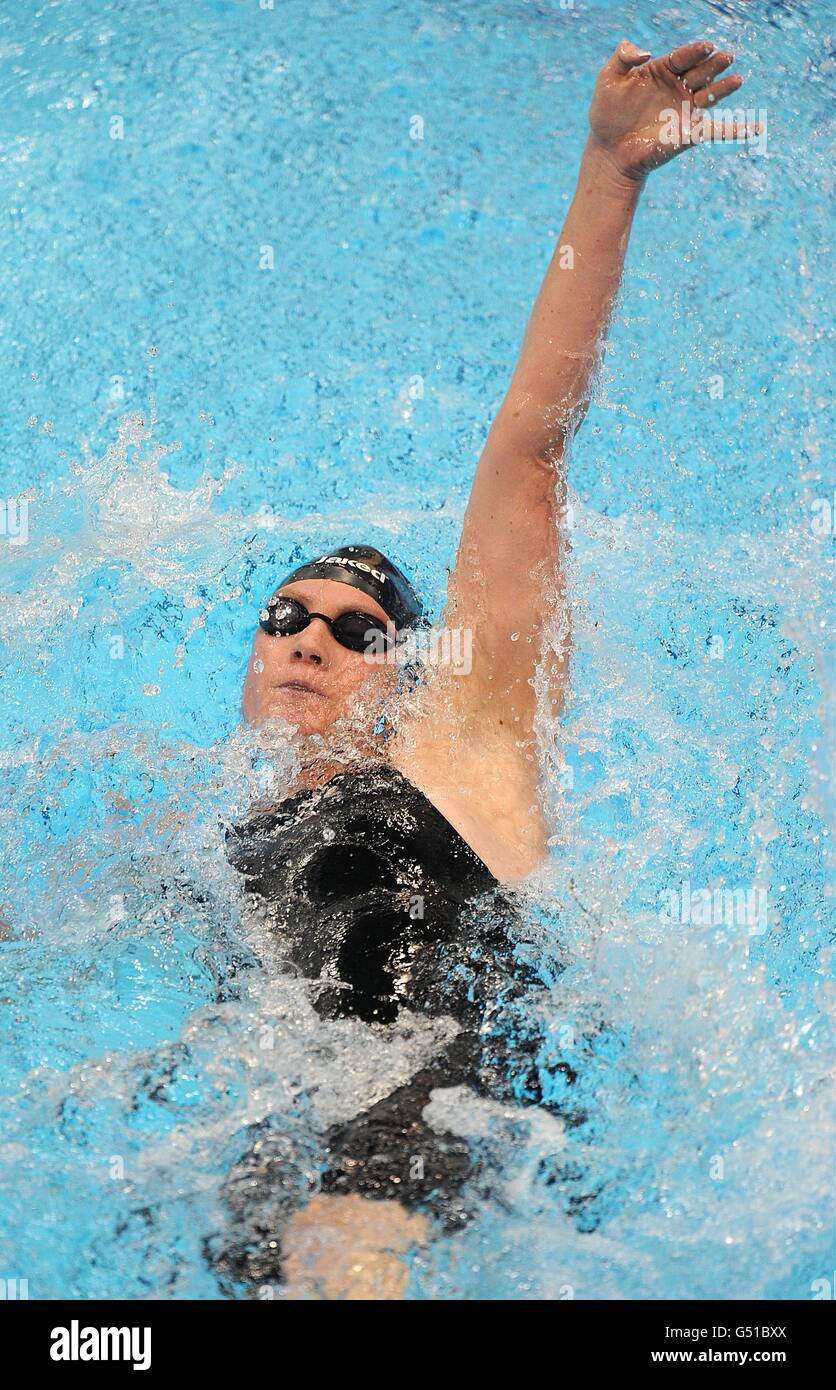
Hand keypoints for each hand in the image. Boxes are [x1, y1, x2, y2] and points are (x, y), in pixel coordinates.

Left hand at [588, 39, 757, 181]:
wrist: (609, 150)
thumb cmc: (607, 114)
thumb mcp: (608, 79)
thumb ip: (622, 57)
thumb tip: (644, 52)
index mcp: (662, 70)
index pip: (682, 57)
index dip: (694, 51)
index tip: (705, 46)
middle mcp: (678, 87)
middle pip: (701, 72)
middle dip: (713, 65)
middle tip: (725, 57)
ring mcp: (686, 110)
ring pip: (711, 96)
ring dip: (725, 88)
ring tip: (737, 80)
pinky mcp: (689, 133)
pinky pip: (716, 130)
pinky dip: (735, 130)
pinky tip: (755, 129)